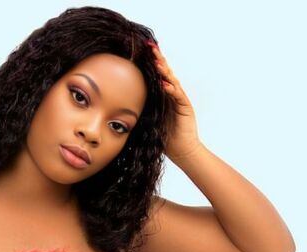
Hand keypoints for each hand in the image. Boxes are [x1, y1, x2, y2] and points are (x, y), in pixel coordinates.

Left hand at [147, 41, 202, 162]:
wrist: (182, 150)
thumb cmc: (164, 138)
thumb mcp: (148, 121)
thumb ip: (140, 111)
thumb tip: (120, 106)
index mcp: (162, 96)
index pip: (156, 76)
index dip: (149, 65)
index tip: (140, 53)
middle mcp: (171, 94)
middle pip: (165, 73)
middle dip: (157, 60)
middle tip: (150, 47)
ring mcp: (179, 99)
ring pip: (171, 80)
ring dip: (164, 71)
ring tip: (156, 61)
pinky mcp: (185, 106)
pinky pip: (177, 95)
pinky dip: (171, 89)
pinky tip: (164, 83)